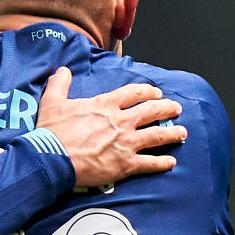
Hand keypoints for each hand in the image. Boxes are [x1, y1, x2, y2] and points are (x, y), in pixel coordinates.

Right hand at [36, 67, 186, 186]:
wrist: (52, 159)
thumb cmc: (52, 132)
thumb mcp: (52, 101)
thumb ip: (59, 84)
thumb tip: (63, 70)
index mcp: (105, 105)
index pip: (133, 93)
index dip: (147, 91)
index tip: (156, 93)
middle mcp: (120, 121)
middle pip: (151, 111)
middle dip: (167, 109)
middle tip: (177, 108)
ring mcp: (126, 143)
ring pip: (157, 135)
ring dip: (172, 133)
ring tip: (182, 133)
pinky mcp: (125, 164)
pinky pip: (150, 163)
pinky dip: (162, 163)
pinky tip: (171, 162)